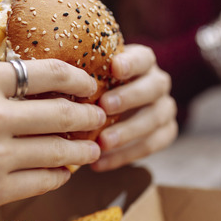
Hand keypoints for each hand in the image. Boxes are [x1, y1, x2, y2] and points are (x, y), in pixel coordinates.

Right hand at [0, 59, 106, 220]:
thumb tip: (36, 93)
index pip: (49, 72)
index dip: (79, 79)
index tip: (89, 86)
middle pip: (64, 112)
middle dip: (89, 117)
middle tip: (99, 119)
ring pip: (61, 150)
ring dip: (82, 150)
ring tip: (89, 149)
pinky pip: (45, 180)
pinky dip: (60, 174)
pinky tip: (61, 171)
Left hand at [91, 44, 177, 170]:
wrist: (109, 112)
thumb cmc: (93, 88)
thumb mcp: (90, 78)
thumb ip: (82, 74)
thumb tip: (54, 72)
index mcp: (143, 62)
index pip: (143, 57)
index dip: (132, 62)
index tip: (114, 68)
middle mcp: (158, 83)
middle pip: (153, 88)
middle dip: (128, 98)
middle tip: (103, 107)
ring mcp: (165, 108)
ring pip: (154, 120)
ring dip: (127, 132)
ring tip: (101, 143)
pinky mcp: (166, 133)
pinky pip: (151, 146)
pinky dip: (125, 156)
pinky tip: (99, 163)